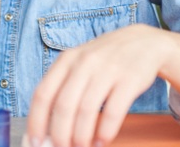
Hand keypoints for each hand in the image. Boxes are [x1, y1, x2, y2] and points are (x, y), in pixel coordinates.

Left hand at [26, 24, 175, 146]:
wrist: (144, 42)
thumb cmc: (105, 60)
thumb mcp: (80, 64)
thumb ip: (64, 89)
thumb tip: (48, 127)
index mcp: (66, 60)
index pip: (43, 94)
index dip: (36, 121)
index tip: (34, 141)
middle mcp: (84, 63)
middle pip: (63, 106)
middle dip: (60, 134)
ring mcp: (107, 69)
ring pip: (86, 110)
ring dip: (82, 136)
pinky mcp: (130, 79)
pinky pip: (113, 111)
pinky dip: (105, 131)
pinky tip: (102, 141)